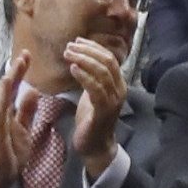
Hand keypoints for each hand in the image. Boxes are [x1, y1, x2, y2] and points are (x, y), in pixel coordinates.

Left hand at [63, 37, 126, 172]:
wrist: (95, 146)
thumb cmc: (92, 119)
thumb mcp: (92, 94)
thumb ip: (92, 78)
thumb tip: (81, 58)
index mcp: (118, 84)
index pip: (109, 58)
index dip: (94, 47)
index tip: (77, 41)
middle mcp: (119, 90)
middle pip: (107, 62)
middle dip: (87, 51)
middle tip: (70, 46)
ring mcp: (113, 100)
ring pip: (101, 73)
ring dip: (83, 60)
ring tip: (68, 54)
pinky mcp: (104, 111)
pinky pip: (95, 89)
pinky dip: (84, 76)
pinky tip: (73, 69)